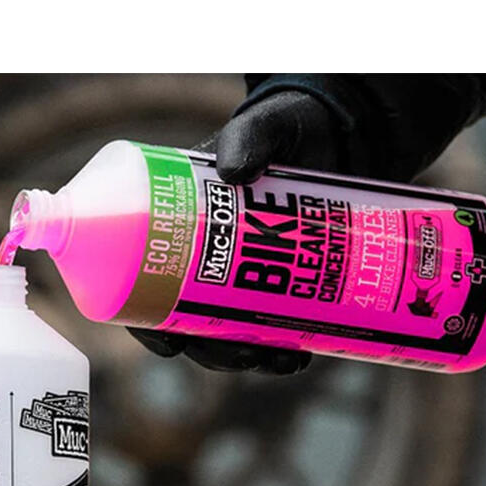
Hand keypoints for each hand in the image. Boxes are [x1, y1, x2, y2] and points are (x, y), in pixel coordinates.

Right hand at [130, 90, 342, 374]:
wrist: (342, 131)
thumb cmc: (287, 124)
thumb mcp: (266, 125)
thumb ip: (250, 137)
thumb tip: (233, 171)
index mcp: (178, 224)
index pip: (143, 285)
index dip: (148, 323)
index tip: (170, 343)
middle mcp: (204, 256)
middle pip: (190, 322)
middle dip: (212, 351)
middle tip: (241, 355)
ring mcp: (245, 272)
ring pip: (231, 332)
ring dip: (249, 356)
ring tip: (282, 361)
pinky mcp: (283, 279)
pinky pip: (272, 325)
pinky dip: (282, 345)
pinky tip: (300, 354)